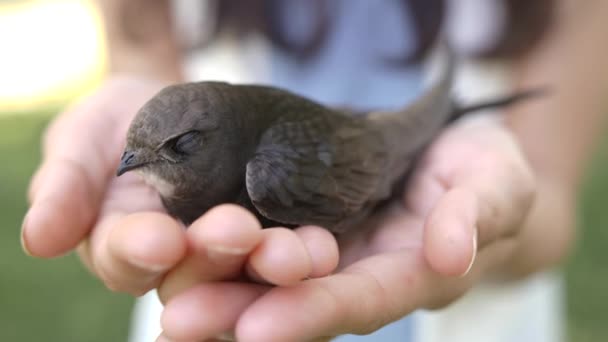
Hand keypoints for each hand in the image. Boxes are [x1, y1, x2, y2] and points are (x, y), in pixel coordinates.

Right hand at [21, 74, 340, 298]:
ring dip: (268, 266)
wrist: (193, 102)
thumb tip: (39, 239)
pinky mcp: (280, 240)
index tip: (157, 237)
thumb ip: (66, 182)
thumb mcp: (91, 134)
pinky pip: (295, 257)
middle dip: (211, 256)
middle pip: (193, 276)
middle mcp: (183, 262)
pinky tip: (321, 248)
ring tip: (290, 252)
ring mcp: (236, 255)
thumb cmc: (131, 117)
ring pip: (249, 276)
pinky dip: (308, 256)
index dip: (139, 250)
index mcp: (129, 242)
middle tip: (235, 229)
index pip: (127, 257)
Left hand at [156, 114, 536, 341]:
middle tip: (181, 323)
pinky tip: (175, 255)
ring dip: (218, 288)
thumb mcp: (496, 183)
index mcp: (409, 272)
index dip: (315, 312)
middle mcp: (361, 272)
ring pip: (269, 276)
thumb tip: (452, 253)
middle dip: (242, 312)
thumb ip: (477, 215)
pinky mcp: (304, 218)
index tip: (259, 329)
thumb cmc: (483, 170)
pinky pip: (260, 239)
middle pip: (300, 300)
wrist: (453, 153)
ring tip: (165, 301)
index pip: (362, 299)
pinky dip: (221, 252)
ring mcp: (330, 248)